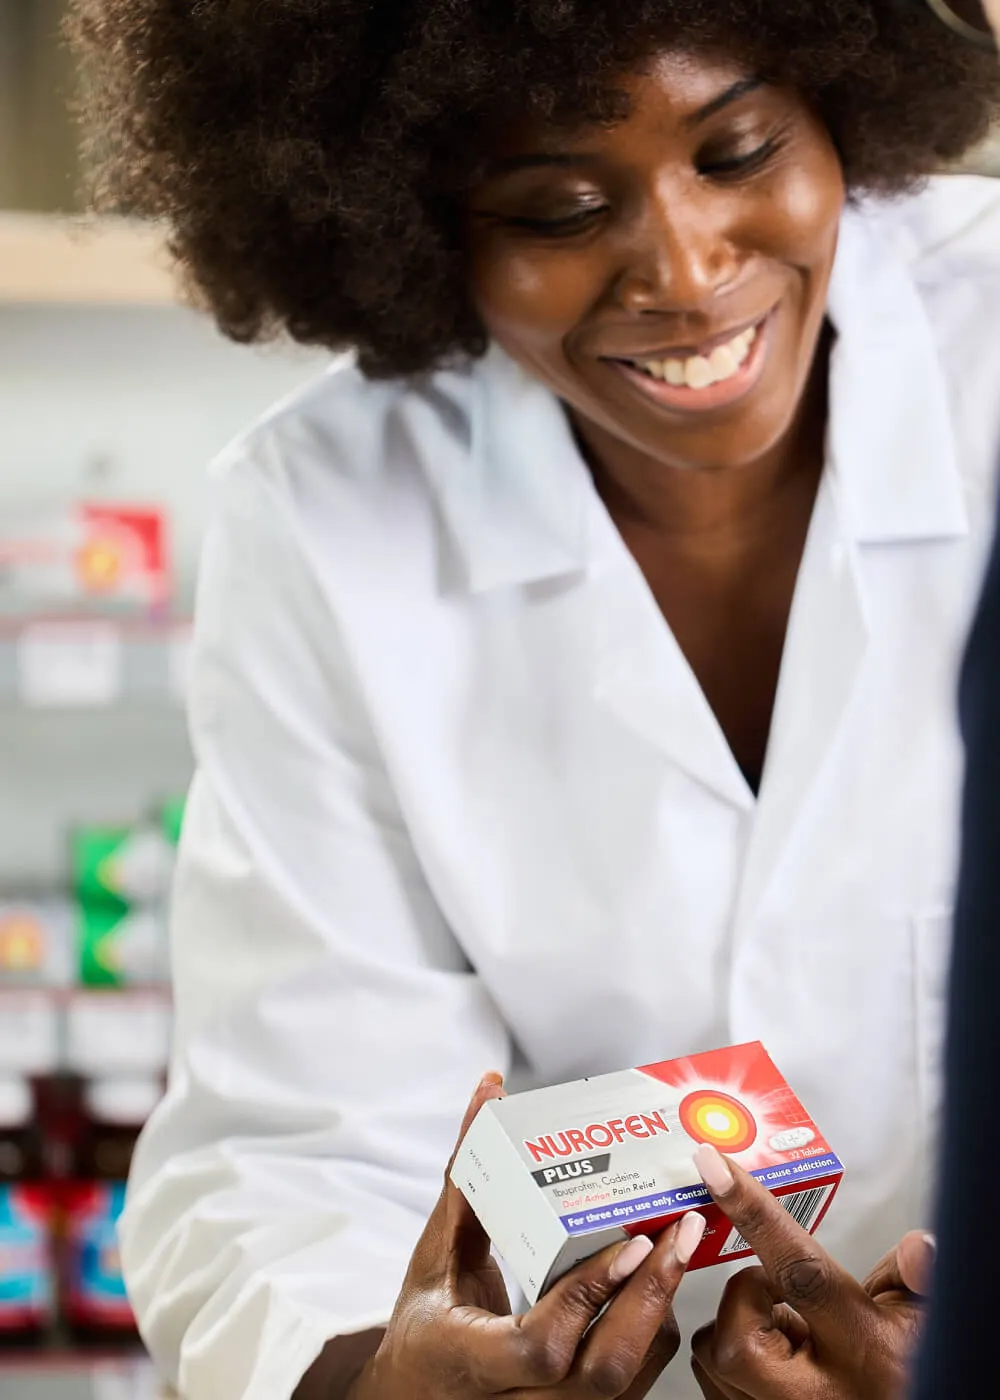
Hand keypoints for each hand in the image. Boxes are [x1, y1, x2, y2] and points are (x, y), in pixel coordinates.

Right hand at [350, 1073, 705, 1399]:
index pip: (541, 1345)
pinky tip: (656, 1285)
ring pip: (628, 1386)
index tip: (631, 1242)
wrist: (415, 1396)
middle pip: (603, 1371)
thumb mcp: (435, 1251)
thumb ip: (466, 1174)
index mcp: (468, 1360)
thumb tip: (490, 1093)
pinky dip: (652, 1335)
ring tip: (679, 1246)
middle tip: (680, 1231)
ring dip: (659, 1312)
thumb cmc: (425, 1322)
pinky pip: (633, 1389)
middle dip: (650, 1296)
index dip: (588, 1294)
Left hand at [689, 1145, 932, 1399]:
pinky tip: (768, 1353)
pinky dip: (728, 1356)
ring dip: (736, 1325)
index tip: (714, 1166)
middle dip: (746, 1297)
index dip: (754, 1214)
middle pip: (739, 1334)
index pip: (800, 1271)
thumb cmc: (909, 1366)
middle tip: (777, 1290)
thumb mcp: (924, 1319)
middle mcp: (817, 1394)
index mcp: (864, 1350)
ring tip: (783, 1329)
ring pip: (716, 1356)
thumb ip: (914, 1274)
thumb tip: (919, 1247)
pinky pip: (711, 1382)